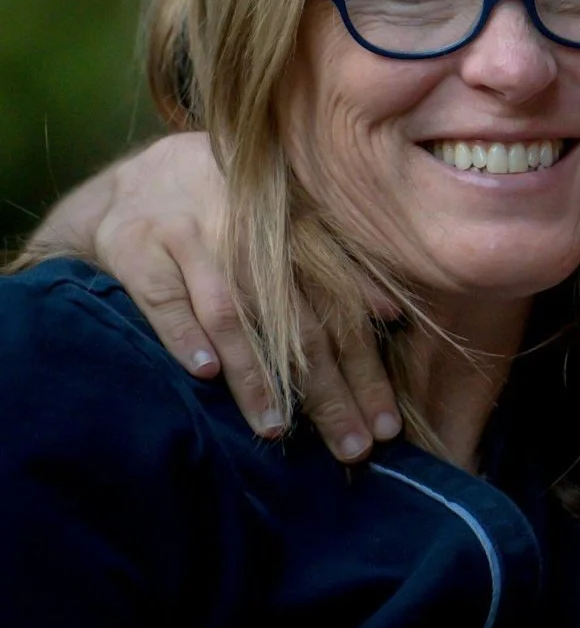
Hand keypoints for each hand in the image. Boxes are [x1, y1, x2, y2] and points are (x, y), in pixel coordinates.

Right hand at [57, 134, 401, 459]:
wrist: (140, 180)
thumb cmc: (230, 213)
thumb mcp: (288, 227)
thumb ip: (340, 268)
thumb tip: (392, 313)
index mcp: (296, 230)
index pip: (341, 310)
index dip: (365, 369)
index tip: (386, 424)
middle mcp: (250, 233)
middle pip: (297, 321)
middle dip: (327, 390)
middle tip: (351, 447)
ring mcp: (193, 237)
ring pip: (231, 314)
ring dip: (255, 374)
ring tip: (276, 429)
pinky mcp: (139, 248)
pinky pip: (165, 298)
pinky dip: (184, 335)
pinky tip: (205, 375)